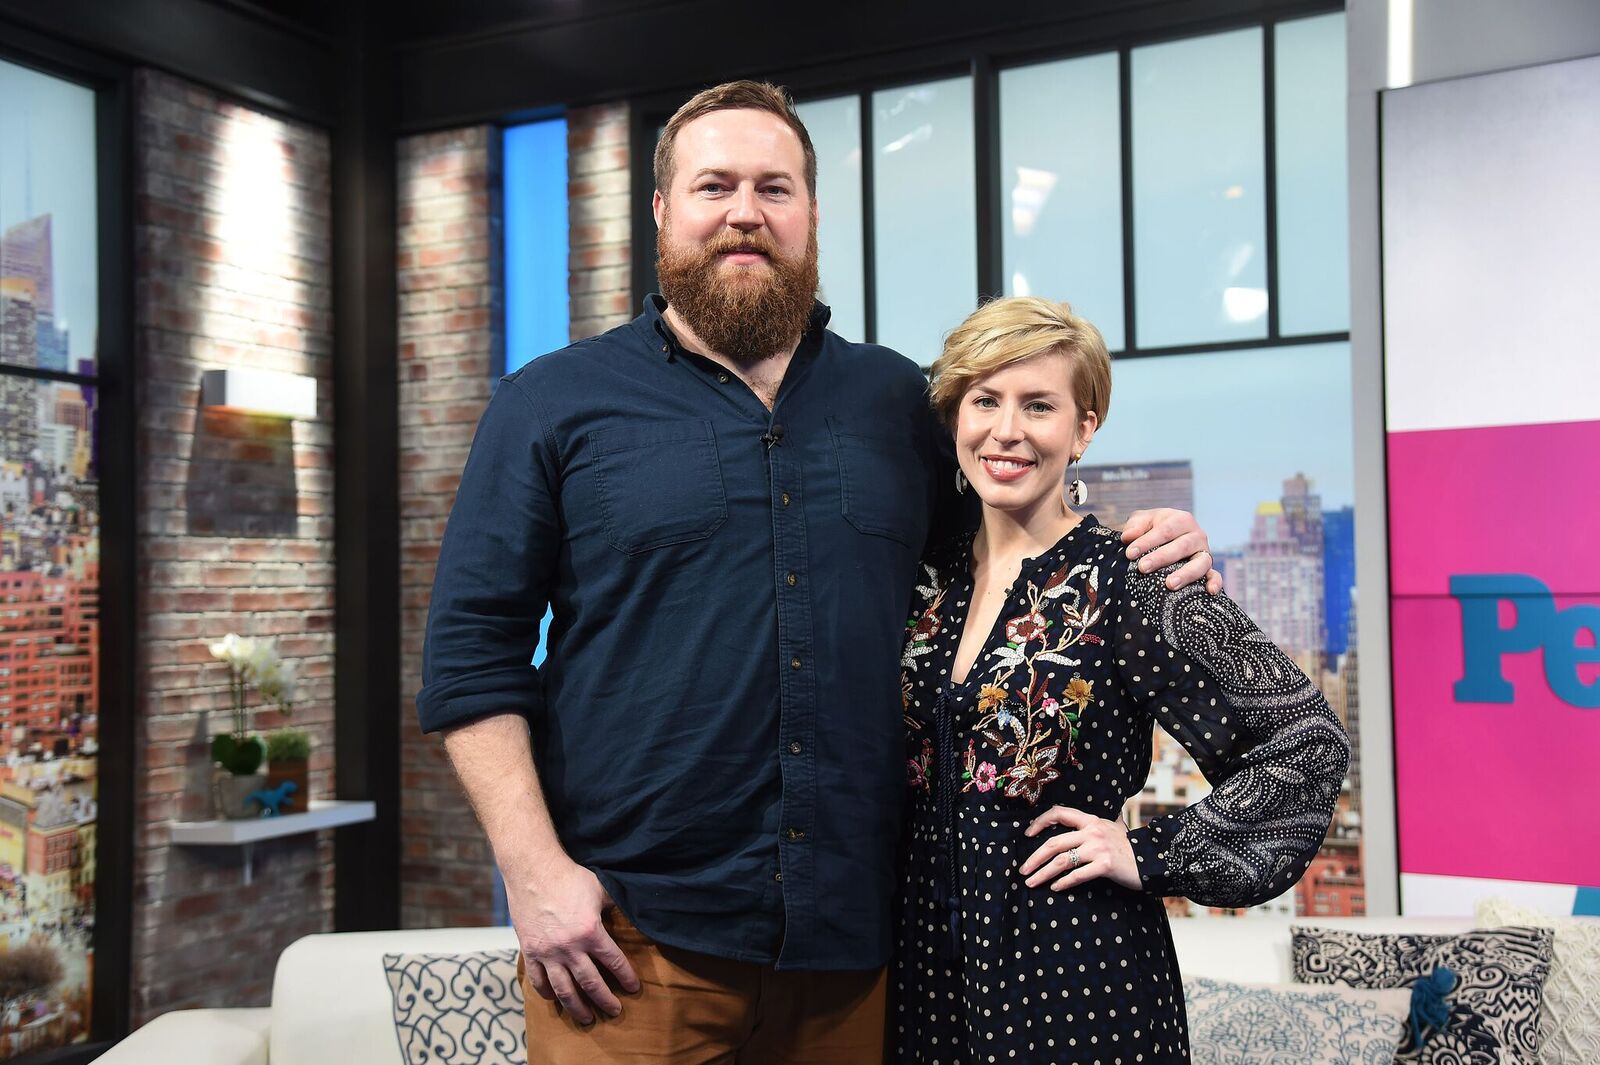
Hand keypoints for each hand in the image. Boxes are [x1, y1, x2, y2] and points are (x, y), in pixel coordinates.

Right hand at [506, 857, 639, 1024]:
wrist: (533, 870)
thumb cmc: (569, 877)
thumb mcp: (600, 889)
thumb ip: (614, 906)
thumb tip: (631, 915)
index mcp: (591, 932)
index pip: (614, 962)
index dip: (625, 978)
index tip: (633, 989)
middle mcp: (570, 948)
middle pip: (590, 983)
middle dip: (605, 1001)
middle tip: (614, 1012)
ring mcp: (548, 953)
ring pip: (564, 990)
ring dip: (577, 1007)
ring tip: (586, 1019)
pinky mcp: (530, 951)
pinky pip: (538, 980)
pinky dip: (547, 993)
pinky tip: (555, 999)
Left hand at [1020, 805, 1139, 892]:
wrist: (1154, 861)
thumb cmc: (1132, 847)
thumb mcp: (1117, 827)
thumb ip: (1108, 820)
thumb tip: (1113, 811)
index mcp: (1091, 820)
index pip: (1059, 813)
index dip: (1040, 822)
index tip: (1028, 834)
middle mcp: (1092, 831)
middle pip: (1054, 843)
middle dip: (1035, 858)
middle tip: (1023, 870)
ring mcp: (1098, 848)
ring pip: (1062, 860)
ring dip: (1043, 873)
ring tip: (1032, 882)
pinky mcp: (1105, 865)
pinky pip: (1078, 875)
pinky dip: (1064, 882)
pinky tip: (1055, 887)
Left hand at [1121, 509, 1222, 593]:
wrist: (1164, 537)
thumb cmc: (1151, 528)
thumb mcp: (1142, 521)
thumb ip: (1135, 526)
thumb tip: (1127, 537)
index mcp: (1181, 520)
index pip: (1164, 531)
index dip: (1147, 542)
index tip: (1130, 554)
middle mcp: (1196, 535)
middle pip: (1181, 546)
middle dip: (1161, 558)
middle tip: (1143, 568)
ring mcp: (1204, 553)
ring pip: (1200, 563)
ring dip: (1186, 574)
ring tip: (1170, 584)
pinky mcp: (1208, 569)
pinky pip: (1215, 575)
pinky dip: (1215, 582)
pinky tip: (1210, 591)